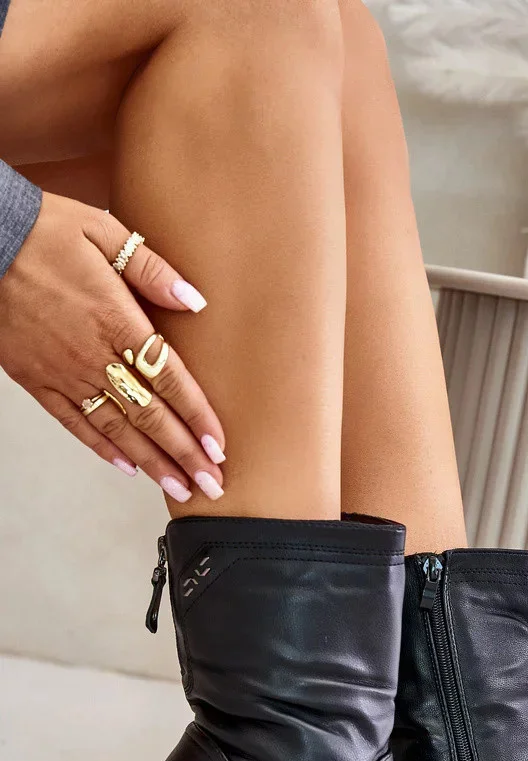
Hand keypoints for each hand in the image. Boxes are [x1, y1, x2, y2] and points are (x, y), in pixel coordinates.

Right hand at [0, 190, 225, 501]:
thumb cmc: (42, 230)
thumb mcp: (104, 231)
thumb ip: (152, 269)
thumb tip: (195, 301)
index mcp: (116, 319)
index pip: (170, 379)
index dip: (197, 417)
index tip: (219, 447)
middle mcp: (93, 355)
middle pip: (150, 415)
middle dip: (184, 455)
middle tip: (212, 486)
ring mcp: (63, 372)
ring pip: (117, 429)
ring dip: (152, 463)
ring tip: (180, 488)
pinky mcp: (35, 380)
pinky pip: (74, 423)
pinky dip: (102, 448)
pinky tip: (127, 467)